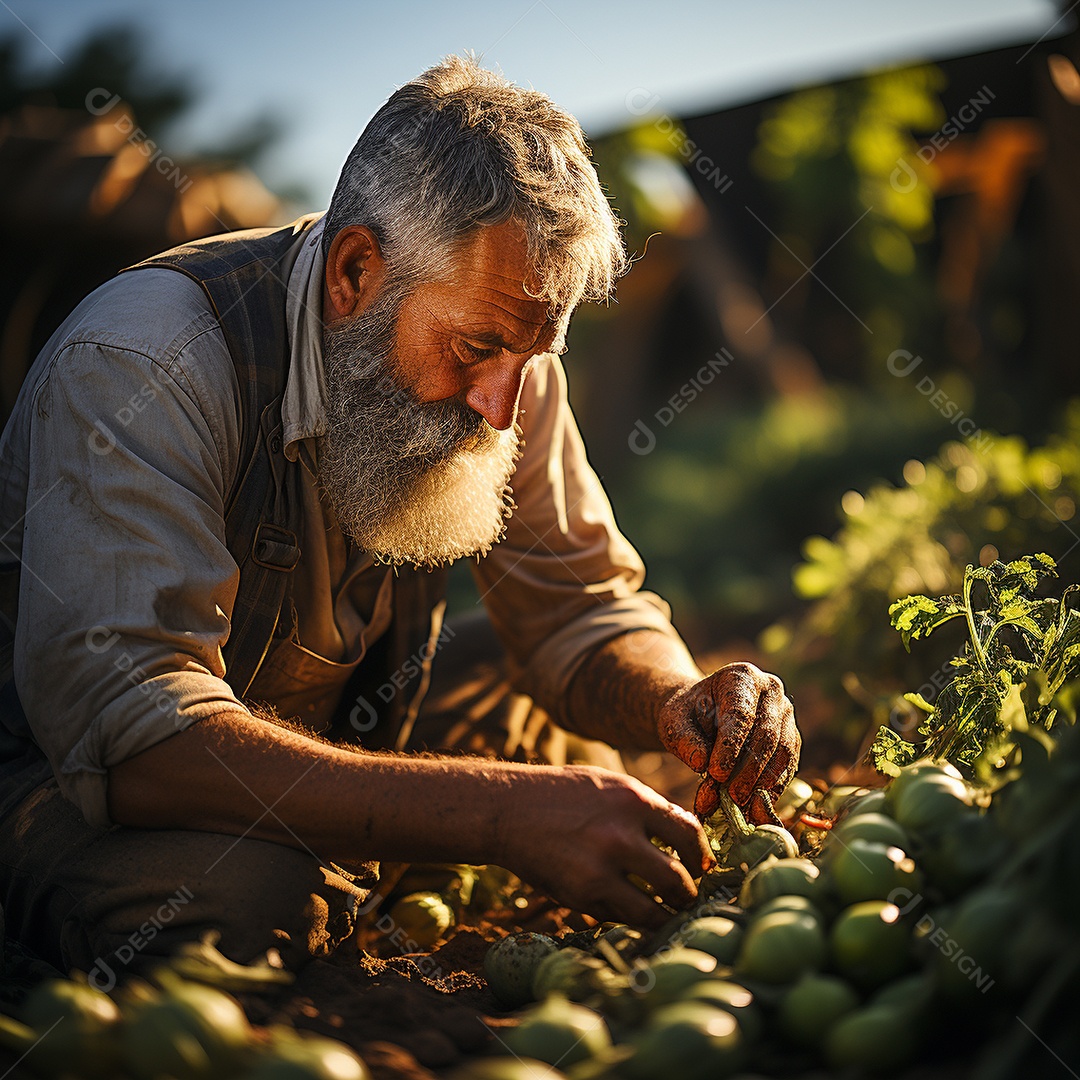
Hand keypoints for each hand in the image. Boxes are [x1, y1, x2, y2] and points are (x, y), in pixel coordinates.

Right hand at [497, 765, 713, 927]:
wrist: (507, 810)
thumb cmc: (562, 794)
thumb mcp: (609, 785)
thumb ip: (647, 809)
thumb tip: (688, 841)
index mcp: (633, 799)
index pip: (690, 833)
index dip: (702, 855)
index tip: (702, 866)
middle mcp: (620, 834)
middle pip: (678, 879)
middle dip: (689, 894)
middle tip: (689, 897)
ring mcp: (600, 869)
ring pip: (654, 909)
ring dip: (666, 916)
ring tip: (668, 913)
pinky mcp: (580, 895)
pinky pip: (620, 916)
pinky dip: (631, 917)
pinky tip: (633, 910)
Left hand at [658, 662, 800, 824]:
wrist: (702, 715)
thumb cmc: (687, 716)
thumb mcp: (674, 722)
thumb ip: (683, 739)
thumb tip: (702, 763)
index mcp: (741, 676)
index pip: (740, 714)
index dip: (730, 746)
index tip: (716, 773)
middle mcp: (772, 691)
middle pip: (766, 735)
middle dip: (748, 770)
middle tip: (731, 798)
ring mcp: (786, 715)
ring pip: (782, 753)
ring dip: (762, 785)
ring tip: (742, 808)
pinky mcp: (792, 739)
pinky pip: (787, 767)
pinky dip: (772, 790)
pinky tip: (756, 808)